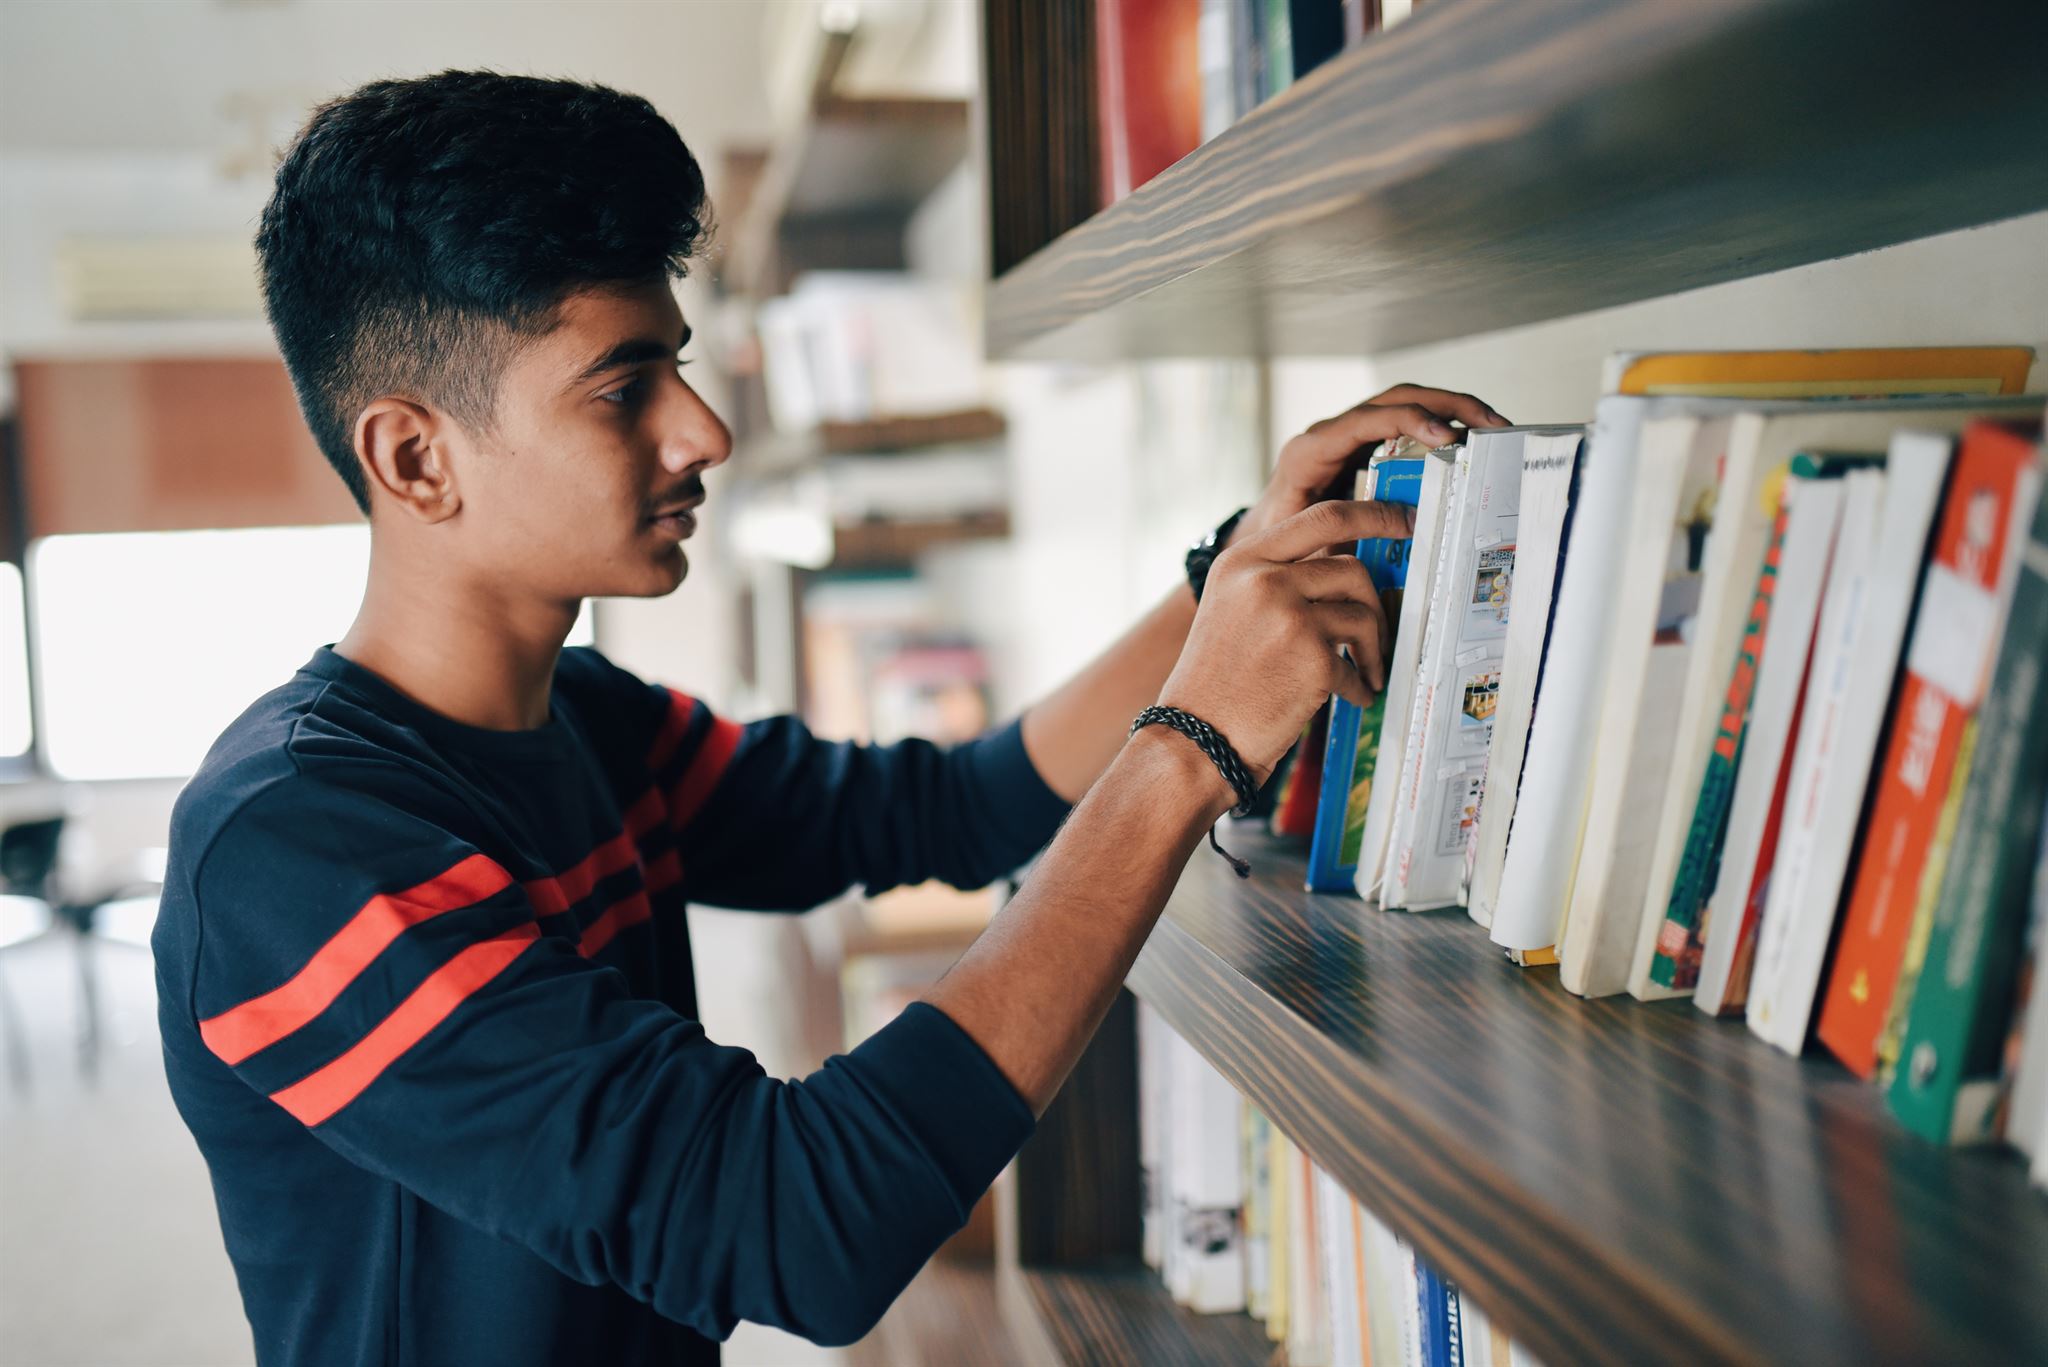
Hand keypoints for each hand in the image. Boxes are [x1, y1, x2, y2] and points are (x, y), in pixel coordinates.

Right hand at [1157, 500, 1415, 782]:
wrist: (1198, 738)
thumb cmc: (1218, 680)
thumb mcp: (1233, 607)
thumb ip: (1279, 577)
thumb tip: (1346, 565)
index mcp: (1243, 561)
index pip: (1322, 517)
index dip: (1373, 513)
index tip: (1403, 518)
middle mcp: (1264, 580)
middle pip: (1352, 567)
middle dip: (1375, 601)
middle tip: (1381, 629)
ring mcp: (1288, 616)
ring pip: (1363, 614)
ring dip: (1372, 649)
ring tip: (1362, 672)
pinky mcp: (1312, 657)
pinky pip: (1358, 663)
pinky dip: (1360, 685)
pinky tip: (1350, 697)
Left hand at [1235, 384, 1508, 542]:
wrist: (1258, 544)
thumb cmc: (1277, 546)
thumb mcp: (1307, 541)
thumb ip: (1348, 530)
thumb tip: (1404, 525)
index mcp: (1310, 452)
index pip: (1365, 421)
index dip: (1409, 422)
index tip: (1447, 438)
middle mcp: (1329, 435)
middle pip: (1393, 399)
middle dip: (1446, 404)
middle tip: (1490, 423)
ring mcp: (1345, 438)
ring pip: (1404, 404)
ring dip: (1451, 409)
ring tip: (1492, 427)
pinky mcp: (1360, 448)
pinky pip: (1404, 426)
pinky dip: (1439, 427)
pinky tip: (1470, 442)